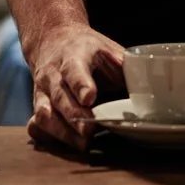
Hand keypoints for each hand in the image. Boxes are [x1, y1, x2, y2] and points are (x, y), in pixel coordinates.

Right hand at [26, 23, 127, 149]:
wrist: (54, 40)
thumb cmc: (87, 49)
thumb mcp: (108, 49)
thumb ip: (125, 66)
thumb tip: (148, 86)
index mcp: (73, 56)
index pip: (74, 70)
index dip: (81, 84)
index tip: (90, 98)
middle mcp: (53, 74)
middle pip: (60, 97)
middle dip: (73, 116)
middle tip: (88, 131)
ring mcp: (42, 92)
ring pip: (44, 114)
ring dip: (62, 132)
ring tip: (82, 144)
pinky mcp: (37, 106)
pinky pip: (35, 125)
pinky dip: (46, 136)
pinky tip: (61, 144)